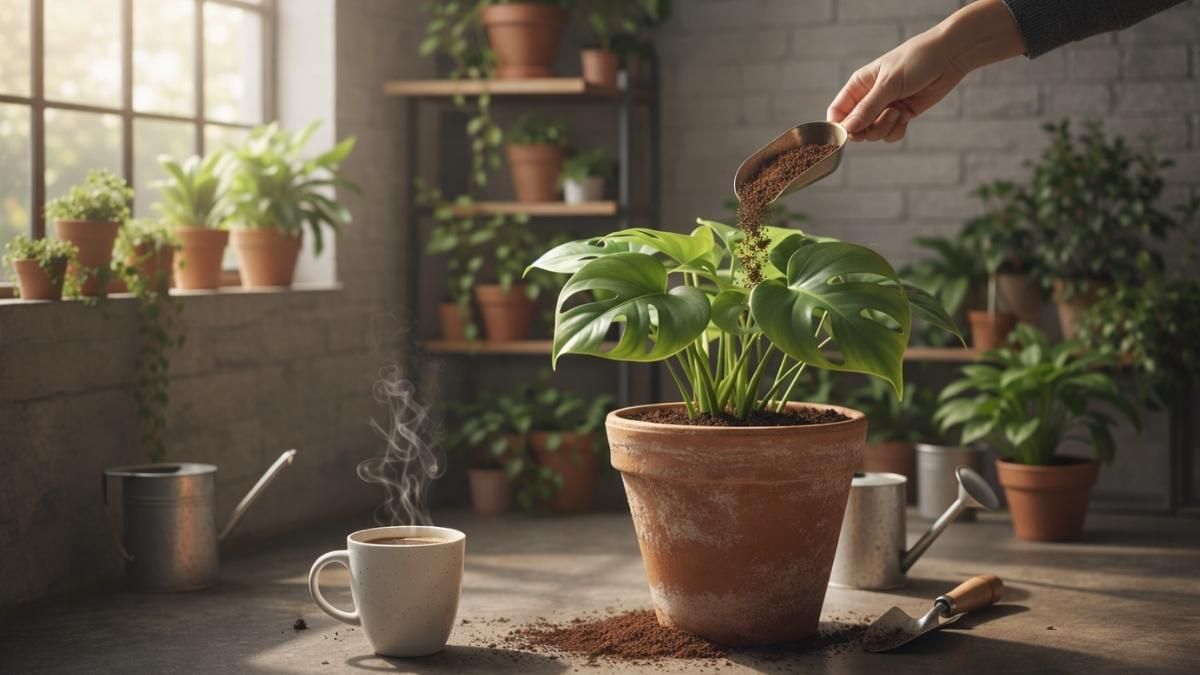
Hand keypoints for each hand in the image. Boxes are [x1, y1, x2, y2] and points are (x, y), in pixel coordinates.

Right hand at [827, 31, 968, 142]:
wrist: (948, 58)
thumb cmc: (916, 61)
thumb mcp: (889, 84)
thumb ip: (868, 108)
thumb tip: (848, 128)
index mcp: (858, 86)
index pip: (837, 112)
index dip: (840, 126)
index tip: (851, 133)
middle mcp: (868, 99)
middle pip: (855, 128)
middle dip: (867, 130)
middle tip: (882, 119)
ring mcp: (884, 108)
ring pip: (873, 133)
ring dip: (885, 128)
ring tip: (899, 112)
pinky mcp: (901, 115)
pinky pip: (890, 134)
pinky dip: (897, 130)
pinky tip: (906, 116)